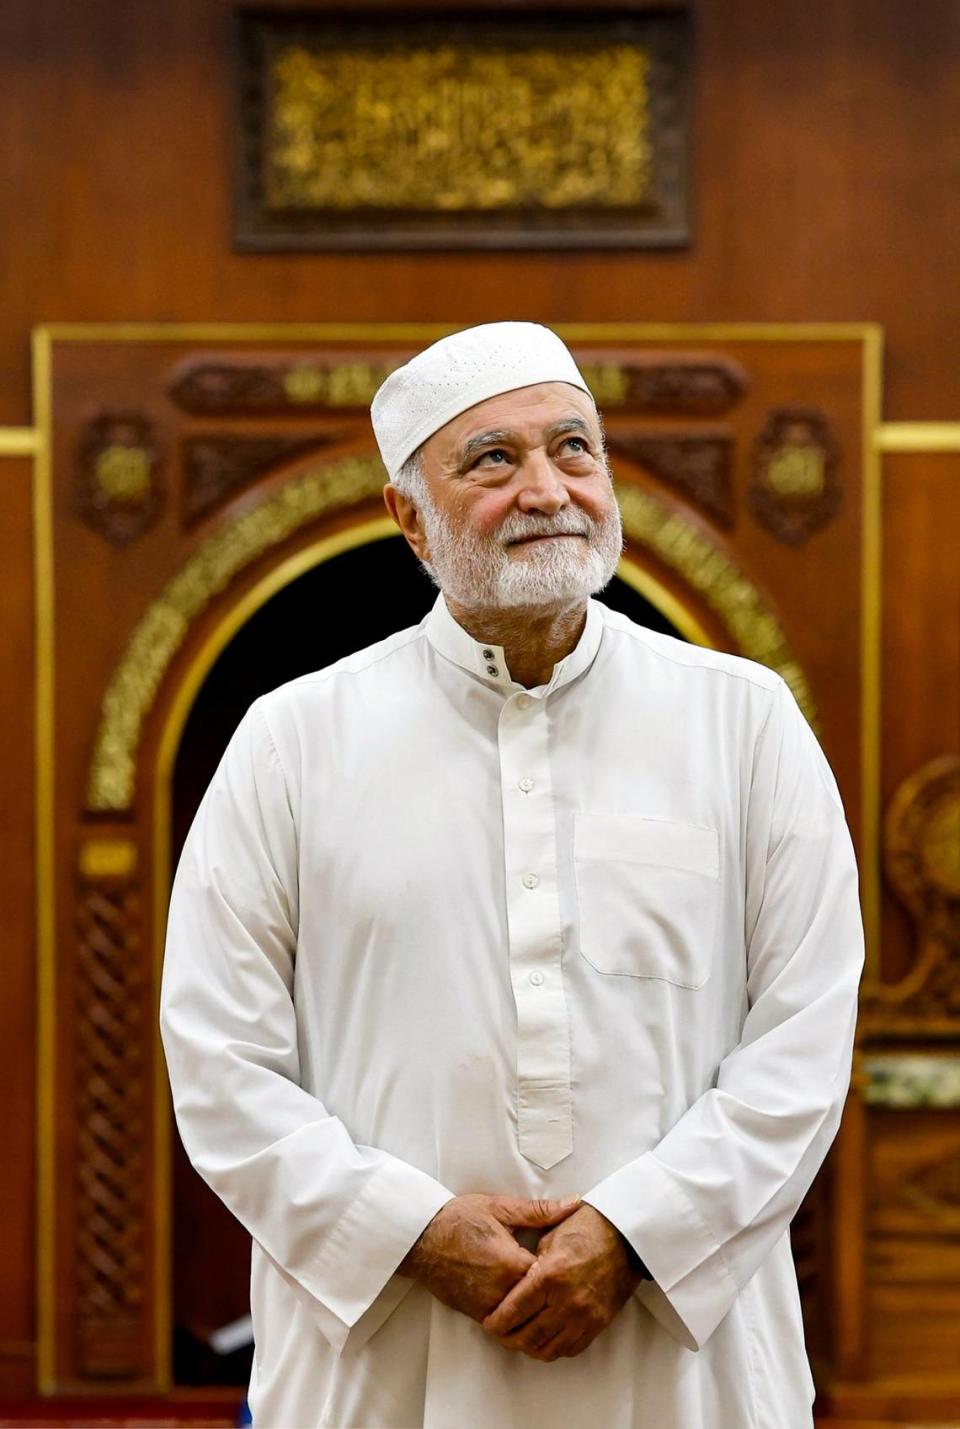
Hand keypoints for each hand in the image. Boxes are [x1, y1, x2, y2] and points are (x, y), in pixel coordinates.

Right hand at [397, 1193, 580, 1323]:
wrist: (421, 1238)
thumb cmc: (460, 1218)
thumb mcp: (500, 1208)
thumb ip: (540, 1211)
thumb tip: (574, 1203)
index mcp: (514, 1262)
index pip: (553, 1276)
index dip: (562, 1269)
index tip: (565, 1260)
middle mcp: (503, 1290)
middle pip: (541, 1300)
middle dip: (551, 1291)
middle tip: (558, 1278)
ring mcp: (489, 1306)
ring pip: (525, 1316)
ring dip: (533, 1305)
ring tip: (540, 1291)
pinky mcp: (477, 1315)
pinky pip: (506, 1323)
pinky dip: (515, 1314)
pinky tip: (519, 1299)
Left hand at [481, 1204, 642, 1361]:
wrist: (625, 1234)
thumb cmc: (585, 1227)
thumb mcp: (549, 1236)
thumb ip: (530, 1263)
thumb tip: (516, 1283)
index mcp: (549, 1276)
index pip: (514, 1311)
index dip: (496, 1322)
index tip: (488, 1324)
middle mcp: (566, 1301)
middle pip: (528, 1336)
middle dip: (508, 1339)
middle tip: (500, 1334)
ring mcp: (584, 1316)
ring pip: (548, 1348)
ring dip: (530, 1348)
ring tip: (520, 1339)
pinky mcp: (598, 1323)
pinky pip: (571, 1348)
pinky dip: (554, 1348)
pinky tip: (545, 1339)